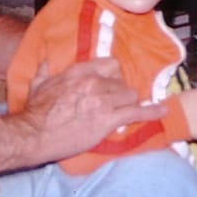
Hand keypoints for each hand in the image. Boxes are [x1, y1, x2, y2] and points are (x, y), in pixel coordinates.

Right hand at [8, 58, 165, 168]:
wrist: (33, 134)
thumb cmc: (35, 111)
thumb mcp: (38, 85)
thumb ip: (45, 71)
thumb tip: (46, 62)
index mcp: (79, 71)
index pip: (110, 64)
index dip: (114, 76)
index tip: (112, 84)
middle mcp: (94, 82)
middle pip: (122, 82)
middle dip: (121, 93)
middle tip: (116, 104)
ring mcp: (103, 100)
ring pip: (130, 95)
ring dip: (128, 104)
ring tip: (126, 112)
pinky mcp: (108, 120)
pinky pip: (137, 112)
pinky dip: (152, 112)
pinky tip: (162, 112)